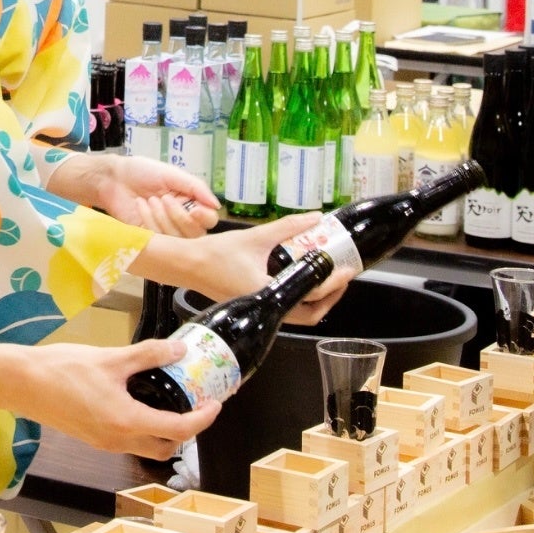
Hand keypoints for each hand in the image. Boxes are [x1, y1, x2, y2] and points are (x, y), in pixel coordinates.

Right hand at [0, 339, 220, 459]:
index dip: (203, 419)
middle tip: (195, 404)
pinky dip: (142, 428)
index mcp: (126, 421)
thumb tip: (179, 350)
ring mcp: (103, 442)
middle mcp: (117, 440)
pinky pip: (126, 440)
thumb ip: (148, 354)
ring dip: (163, 432)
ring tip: (170, 401)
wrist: (21, 383)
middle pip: (164, 448)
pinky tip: (138, 400)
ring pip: (145, 447)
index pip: (178, 430)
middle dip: (186, 431)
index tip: (215, 404)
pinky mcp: (91, 437)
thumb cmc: (61, 370)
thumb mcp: (111, 358)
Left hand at [49, 152, 217, 236]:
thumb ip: (195, 187)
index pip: (208, 219)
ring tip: (150, 200)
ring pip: (178, 240)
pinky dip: (150, 221)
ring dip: (163, 218)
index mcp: (190, 203)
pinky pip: (159, 241)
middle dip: (180, 216)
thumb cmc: (142, 172)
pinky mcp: (149, 239)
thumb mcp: (172, 174)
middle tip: (163, 198)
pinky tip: (140, 206)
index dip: (205, 217)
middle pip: (196, 233)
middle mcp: (181, 220)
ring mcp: (165, 231)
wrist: (114, 178)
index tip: (195, 209)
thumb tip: (216, 205)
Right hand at [139, 216, 354, 323]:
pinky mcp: (256, 304)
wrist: (186, 265)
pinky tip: (301, 276)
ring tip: (327, 275)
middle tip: (342, 276)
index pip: (312, 298)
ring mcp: (261, 310)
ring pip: (299, 313)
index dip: (334, 286)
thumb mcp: (256, 237)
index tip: (346, 270)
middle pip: (311, 315)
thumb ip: (287, 226)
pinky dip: (300, 295)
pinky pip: (285, 305)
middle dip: (331, 297)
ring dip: (316, 297)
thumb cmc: (216, 254)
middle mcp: (267, 308)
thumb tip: (315, 217)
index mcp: (269, 295)